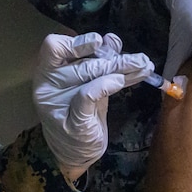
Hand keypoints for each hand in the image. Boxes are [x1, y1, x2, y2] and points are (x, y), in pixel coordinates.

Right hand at [34, 32, 153, 175]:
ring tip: (143, 67)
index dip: (78, 41)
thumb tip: (112, 39)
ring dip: (120, 68)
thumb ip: (99, 61)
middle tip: (140, 60)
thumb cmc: (81, 113)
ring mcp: (57, 105)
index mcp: (48, 71)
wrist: (76, 152)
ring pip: (89, 75)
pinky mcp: (72, 121)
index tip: (100, 42)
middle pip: (82, 62)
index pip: (54, 46)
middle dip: (115, 59)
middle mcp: (48, 85)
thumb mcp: (90, 83)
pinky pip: (87, 95)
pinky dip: (105, 85)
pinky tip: (119, 81)